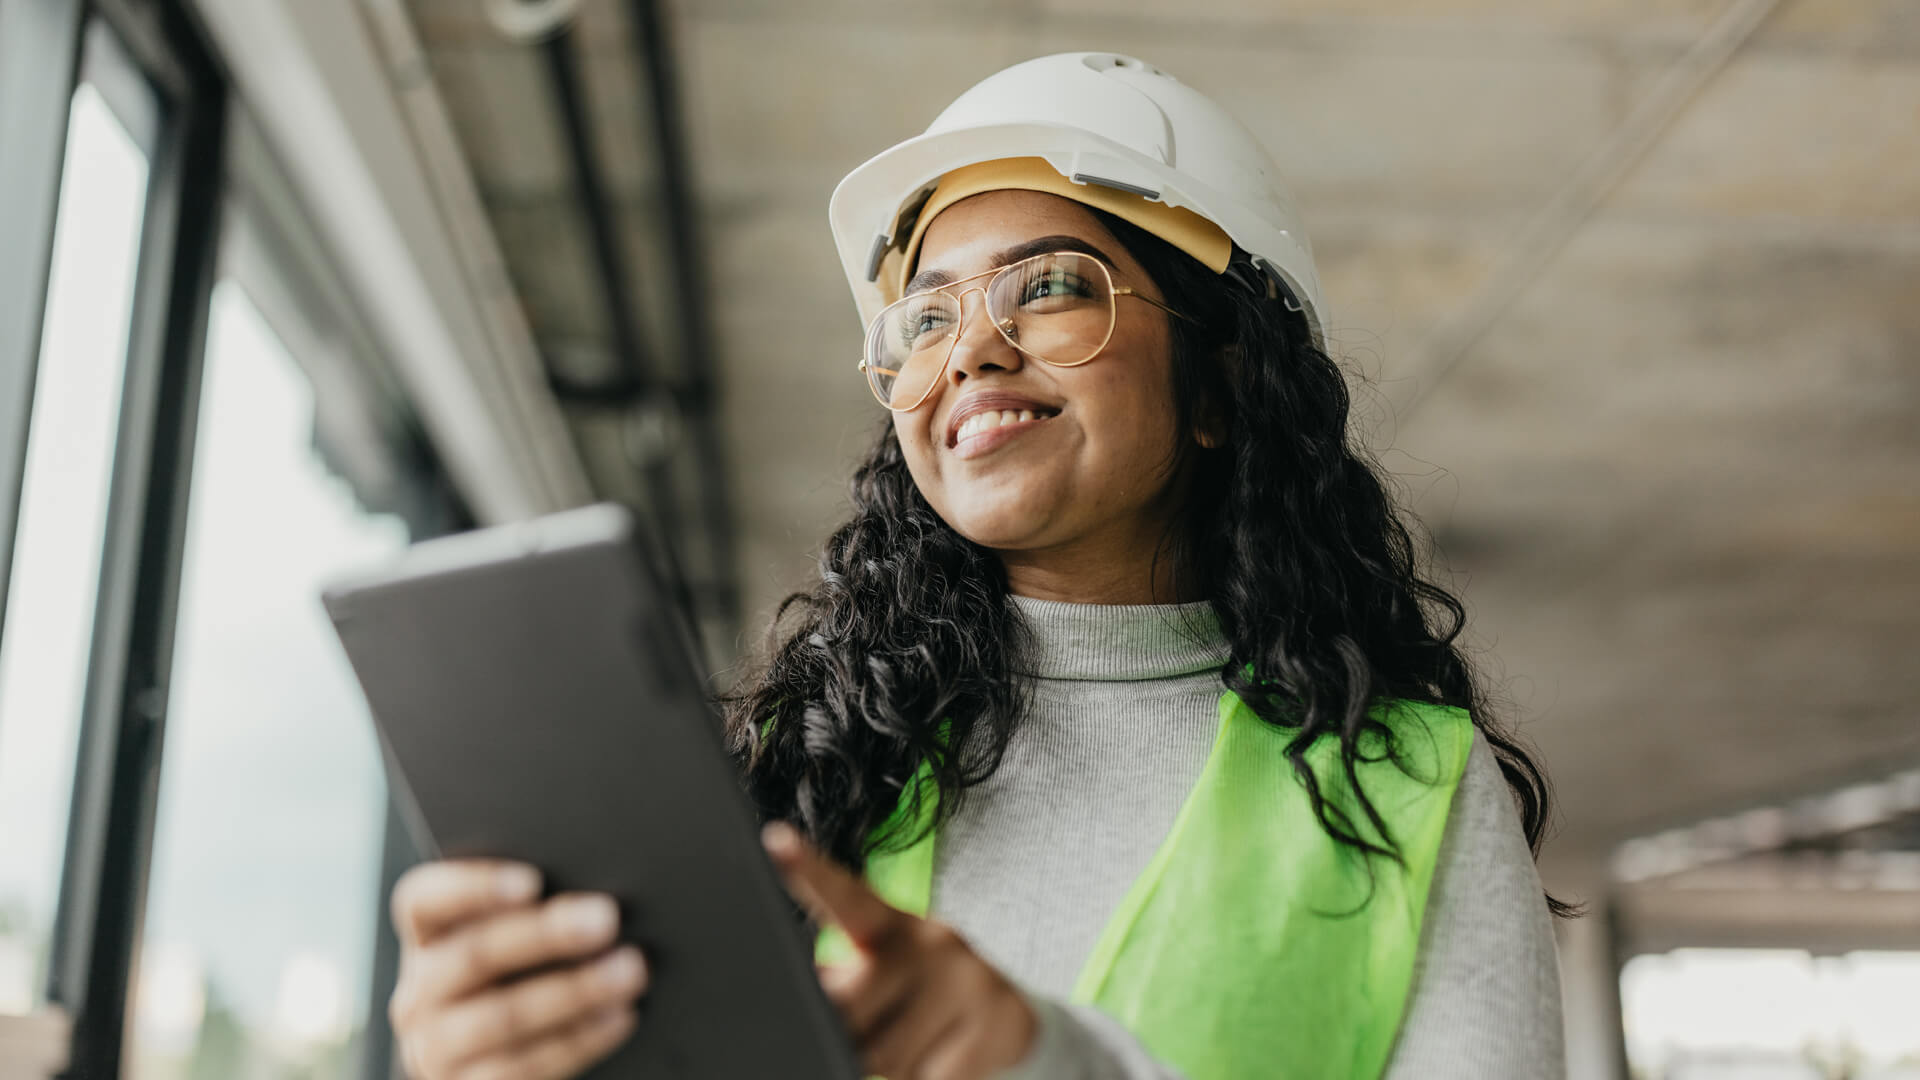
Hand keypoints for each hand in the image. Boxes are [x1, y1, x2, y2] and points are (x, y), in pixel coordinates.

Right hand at [387, 859, 647, 1079]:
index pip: (422, 902)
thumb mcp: (509, 944)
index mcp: (425, 941)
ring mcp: (436, 1049)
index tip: (533, 880)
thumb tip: (593, 896)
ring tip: (630, 969)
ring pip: (503, 1015)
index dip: (472, 887)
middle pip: (473, 955)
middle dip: (545, 935)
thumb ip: (531, 913)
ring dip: (575, 990)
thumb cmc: (519, 978)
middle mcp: (419, 994)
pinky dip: (580, 1039)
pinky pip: (526, 1065)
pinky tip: (620, 1016)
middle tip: (607, 918)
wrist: (499, 1062)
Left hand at [762, 822, 1037, 1079]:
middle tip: (875, 1032)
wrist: (1006, 1016)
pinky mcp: (993, 1021)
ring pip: (889, 1058)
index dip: (808, 869)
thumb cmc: (925, 992)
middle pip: (852, 1008)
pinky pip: (929, 1078)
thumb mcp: (884, 973)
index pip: (844, 895)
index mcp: (891, 924)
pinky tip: (940, 1061)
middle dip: (852, 1036)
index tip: (776, 839)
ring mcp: (966, 979)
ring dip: (889, 1071)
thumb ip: (843, 980)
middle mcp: (930, 939)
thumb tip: (804, 1002)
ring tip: (914, 1048)